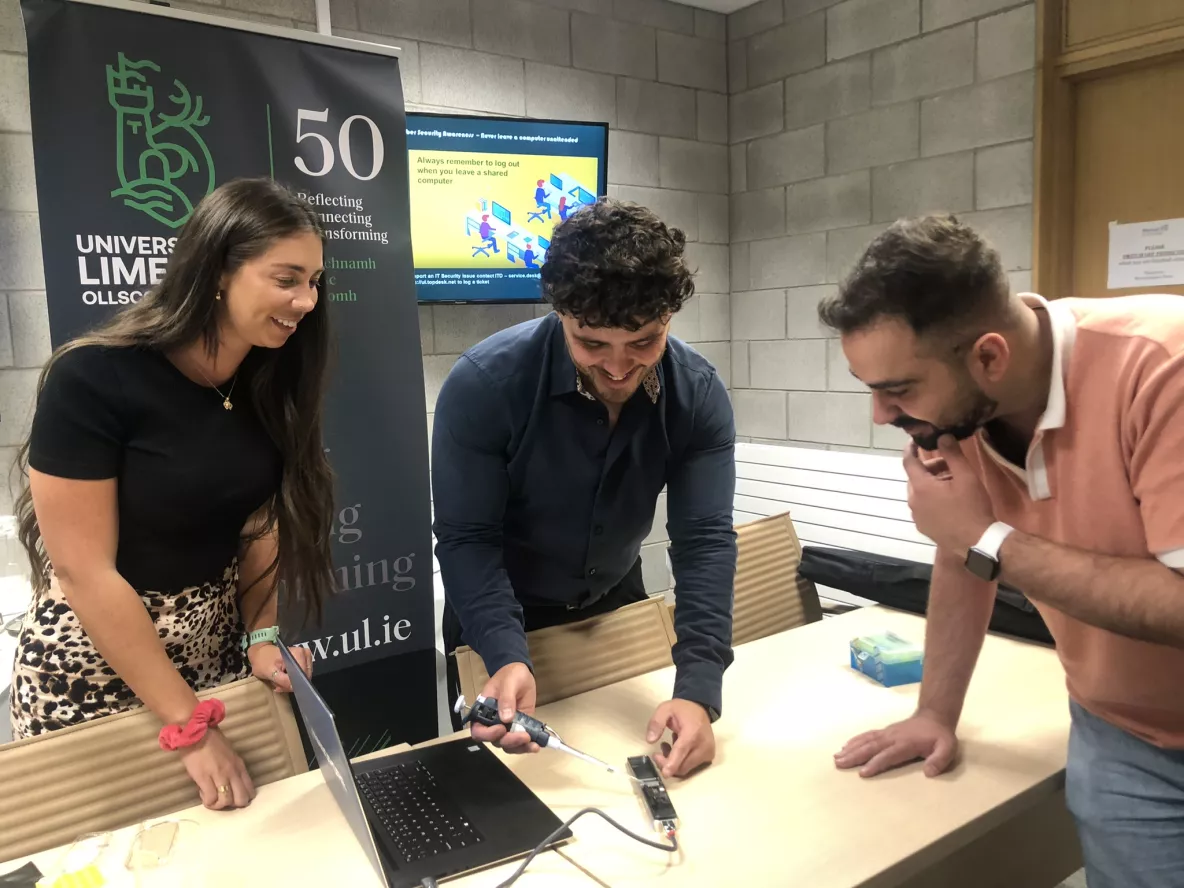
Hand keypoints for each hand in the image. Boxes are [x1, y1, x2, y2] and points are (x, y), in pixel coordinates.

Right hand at [179, 727, 256, 808]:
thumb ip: (232, 768)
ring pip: (226, 802)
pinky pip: (210, 798)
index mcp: (239, 766)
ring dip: (217, 804)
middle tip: (221, 799)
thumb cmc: (211, 741)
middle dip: (232, 805)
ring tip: (210, 797)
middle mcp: (232, 772)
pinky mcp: (204, 777)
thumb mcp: (229, 754)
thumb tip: (230, 783)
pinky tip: (202, 793)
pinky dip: (207, 801)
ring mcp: (219, 775)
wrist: (196, 732)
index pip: (249, 790)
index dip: (241, 798)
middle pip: (241, 800)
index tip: (232, 797)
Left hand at [247, 643, 310, 692]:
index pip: (303, 675)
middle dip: (292, 684)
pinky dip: (292, 679)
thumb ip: (283, 680)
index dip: (294, 684)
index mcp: (298, 654)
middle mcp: (305, 653)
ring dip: (291, 683)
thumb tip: (293, 687)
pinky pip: (301, 674)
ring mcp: (305, 656)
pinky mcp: (303, 660)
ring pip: (303, 677)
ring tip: (279, 682)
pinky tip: (283, 679)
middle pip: (304, 676)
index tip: (283, 687)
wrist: (260, 653)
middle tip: (279, 686)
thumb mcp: (270, 672)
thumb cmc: (262, 661)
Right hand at [473, 663, 538, 753]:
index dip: (488, 734)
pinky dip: (526, 746)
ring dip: (519, 747)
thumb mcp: (508, 683)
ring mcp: (506, 726)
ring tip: (532, 744)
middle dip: (509, 741)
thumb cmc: (510, 675)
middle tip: (524, 735)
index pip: (478, 730)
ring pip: (508, 745)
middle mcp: (493, 722)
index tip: (501, 729)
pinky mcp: (519, 727)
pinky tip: (535, 745)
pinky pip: (519, 742)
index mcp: (483, 711)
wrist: (522, 674)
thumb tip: (505, 718)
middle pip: (495, 740)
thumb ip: (506, 699)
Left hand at [646, 699, 714, 778]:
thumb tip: (650, 740)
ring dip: (674, 763)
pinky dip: (682, 762)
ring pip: (686, 768)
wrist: (701, 709)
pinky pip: (692, 766)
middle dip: (667, 764)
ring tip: (669, 747)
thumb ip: (656, 723)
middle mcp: (703, 744)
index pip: (681, 751)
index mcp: (692, 732)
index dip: (672, 764)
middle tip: (657, 754)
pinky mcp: (709, 756)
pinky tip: (678, 750)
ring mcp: (708, 752)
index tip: (665, 773)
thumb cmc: (682, 710)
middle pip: (682, 765)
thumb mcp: (665, 709)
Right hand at [834, 711, 957, 777]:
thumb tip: (929, 773)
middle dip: (855, 756)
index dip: (876, 764)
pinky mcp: (884, 732)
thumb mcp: (947, 748)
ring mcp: (887, 733)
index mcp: (906, 744)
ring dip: (851, 749)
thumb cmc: (940, 736)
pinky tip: (846, 746)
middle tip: (839, 763)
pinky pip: (867, 736)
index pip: (888, 755)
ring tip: (837, 757)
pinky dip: (855, 741)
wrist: (934, 716)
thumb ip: (939, 760)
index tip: (862, 773)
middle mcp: (892, 737)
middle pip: (871, 747)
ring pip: (866, 741)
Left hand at [903, 436, 994, 556]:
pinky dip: (932, 498)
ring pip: (920, 492)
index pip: (908, 461)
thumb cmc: (973, 508)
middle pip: (916, 477)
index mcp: (920, 487)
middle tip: (950, 465)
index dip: (911, 448)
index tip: (916, 440)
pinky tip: (950, 501)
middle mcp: (913, 501)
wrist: (977, 543)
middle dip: (930, 467)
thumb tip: (942, 436)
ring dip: (932, 483)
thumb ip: (952, 454)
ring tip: (954, 483)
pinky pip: (923, 506)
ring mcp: (917, 516)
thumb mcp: (966, 477)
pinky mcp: (924, 527)